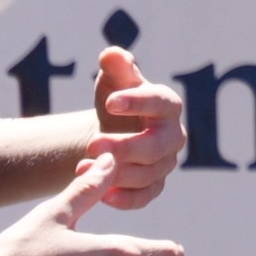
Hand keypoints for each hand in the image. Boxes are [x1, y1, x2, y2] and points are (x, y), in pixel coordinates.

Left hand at [86, 46, 184, 211]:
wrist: (115, 132)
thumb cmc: (116, 102)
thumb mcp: (114, 81)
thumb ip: (115, 67)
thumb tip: (111, 55)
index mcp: (167, 106)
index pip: (160, 102)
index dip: (138, 102)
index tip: (110, 102)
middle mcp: (172, 136)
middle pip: (157, 145)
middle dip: (126, 147)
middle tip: (92, 145)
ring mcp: (165, 163)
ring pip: (148, 174)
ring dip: (116, 174)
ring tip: (82, 167)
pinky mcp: (154, 186)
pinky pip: (145, 197)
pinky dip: (126, 199)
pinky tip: (102, 196)